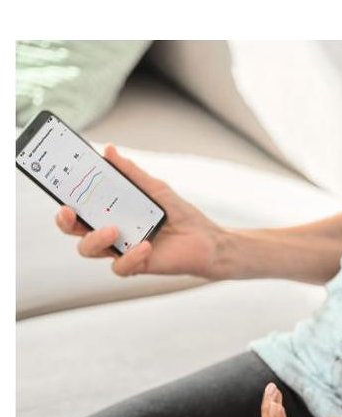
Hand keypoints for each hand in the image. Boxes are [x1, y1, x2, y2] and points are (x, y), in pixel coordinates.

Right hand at [55, 144, 225, 278]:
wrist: (207, 239)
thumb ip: (131, 173)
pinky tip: (145, 245)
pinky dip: (130, 257)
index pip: (78, 207)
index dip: (63, 200)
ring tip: (113, 229)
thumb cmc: (179, 214)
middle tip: (70, 211)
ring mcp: (121, 250)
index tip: (58, 189)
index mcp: (109, 212)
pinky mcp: (136, 266)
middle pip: (74, 230)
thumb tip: (109, 150)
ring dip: (95, 239)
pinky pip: (121, 267)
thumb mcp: (155, 188)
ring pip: (89, 250)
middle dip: (65, 221)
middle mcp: (110, 232)